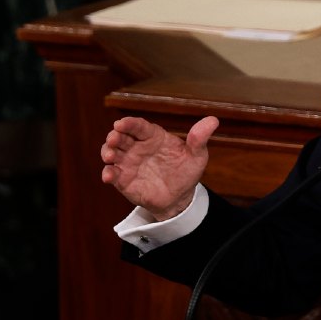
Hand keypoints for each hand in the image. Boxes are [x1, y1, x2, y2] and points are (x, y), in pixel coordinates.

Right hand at [100, 115, 218, 220]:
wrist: (180, 198)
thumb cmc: (187, 172)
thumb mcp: (197, 156)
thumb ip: (200, 139)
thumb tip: (213, 120)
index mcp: (153, 136)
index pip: (139, 126)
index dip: (129, 123)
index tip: (122, 123)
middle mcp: (137, 147)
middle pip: (121, 137)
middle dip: (114, 136)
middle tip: (114, 138)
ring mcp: (128, 162)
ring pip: (112, 152)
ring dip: (107, 151)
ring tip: (109, 155)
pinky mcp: (123, 179)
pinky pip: (112, 174)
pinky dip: (108, 173)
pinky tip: (109, 176)